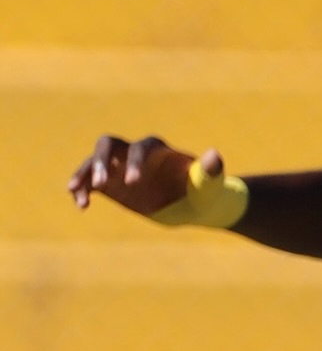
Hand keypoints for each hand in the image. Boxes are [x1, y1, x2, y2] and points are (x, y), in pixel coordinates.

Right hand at [68, 133, 214, 215]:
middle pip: (109, 145)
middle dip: (102, 162)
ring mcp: (120, 167)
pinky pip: (90, 182)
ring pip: (94, 162)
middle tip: (101, 185)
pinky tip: (81, 205)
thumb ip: (209, 171)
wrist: (194, 203)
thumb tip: (215, 155)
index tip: (133, 184)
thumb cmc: (204, 191)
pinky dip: (82, 190)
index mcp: (158, 150)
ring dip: (85, 175)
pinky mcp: (112, 184)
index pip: (141, 148)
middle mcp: (134, 153)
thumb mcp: (209, 184)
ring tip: (78, 195)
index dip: (135, 162)